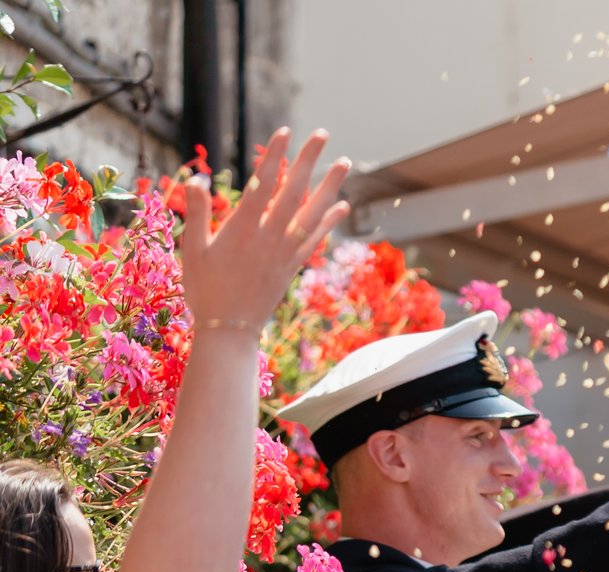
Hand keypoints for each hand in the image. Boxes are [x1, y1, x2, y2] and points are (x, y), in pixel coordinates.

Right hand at [177, 129, 352, 335]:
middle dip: (308, 161)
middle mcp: (270, 236)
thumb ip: (197, 213)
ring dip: (330, 185)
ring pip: (313, 212)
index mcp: (242, 228)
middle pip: (293, 191)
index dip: (273, 156)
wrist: (230, 330)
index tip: (284, 132)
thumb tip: (196, 179)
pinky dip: (330, 220)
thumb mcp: (191, 248)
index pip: (262, 183)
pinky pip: (316, 238)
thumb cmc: (203, 288)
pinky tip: (343, 204)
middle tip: (322, 135)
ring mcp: (286, 251)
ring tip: (344, 162)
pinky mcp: (294, 265)